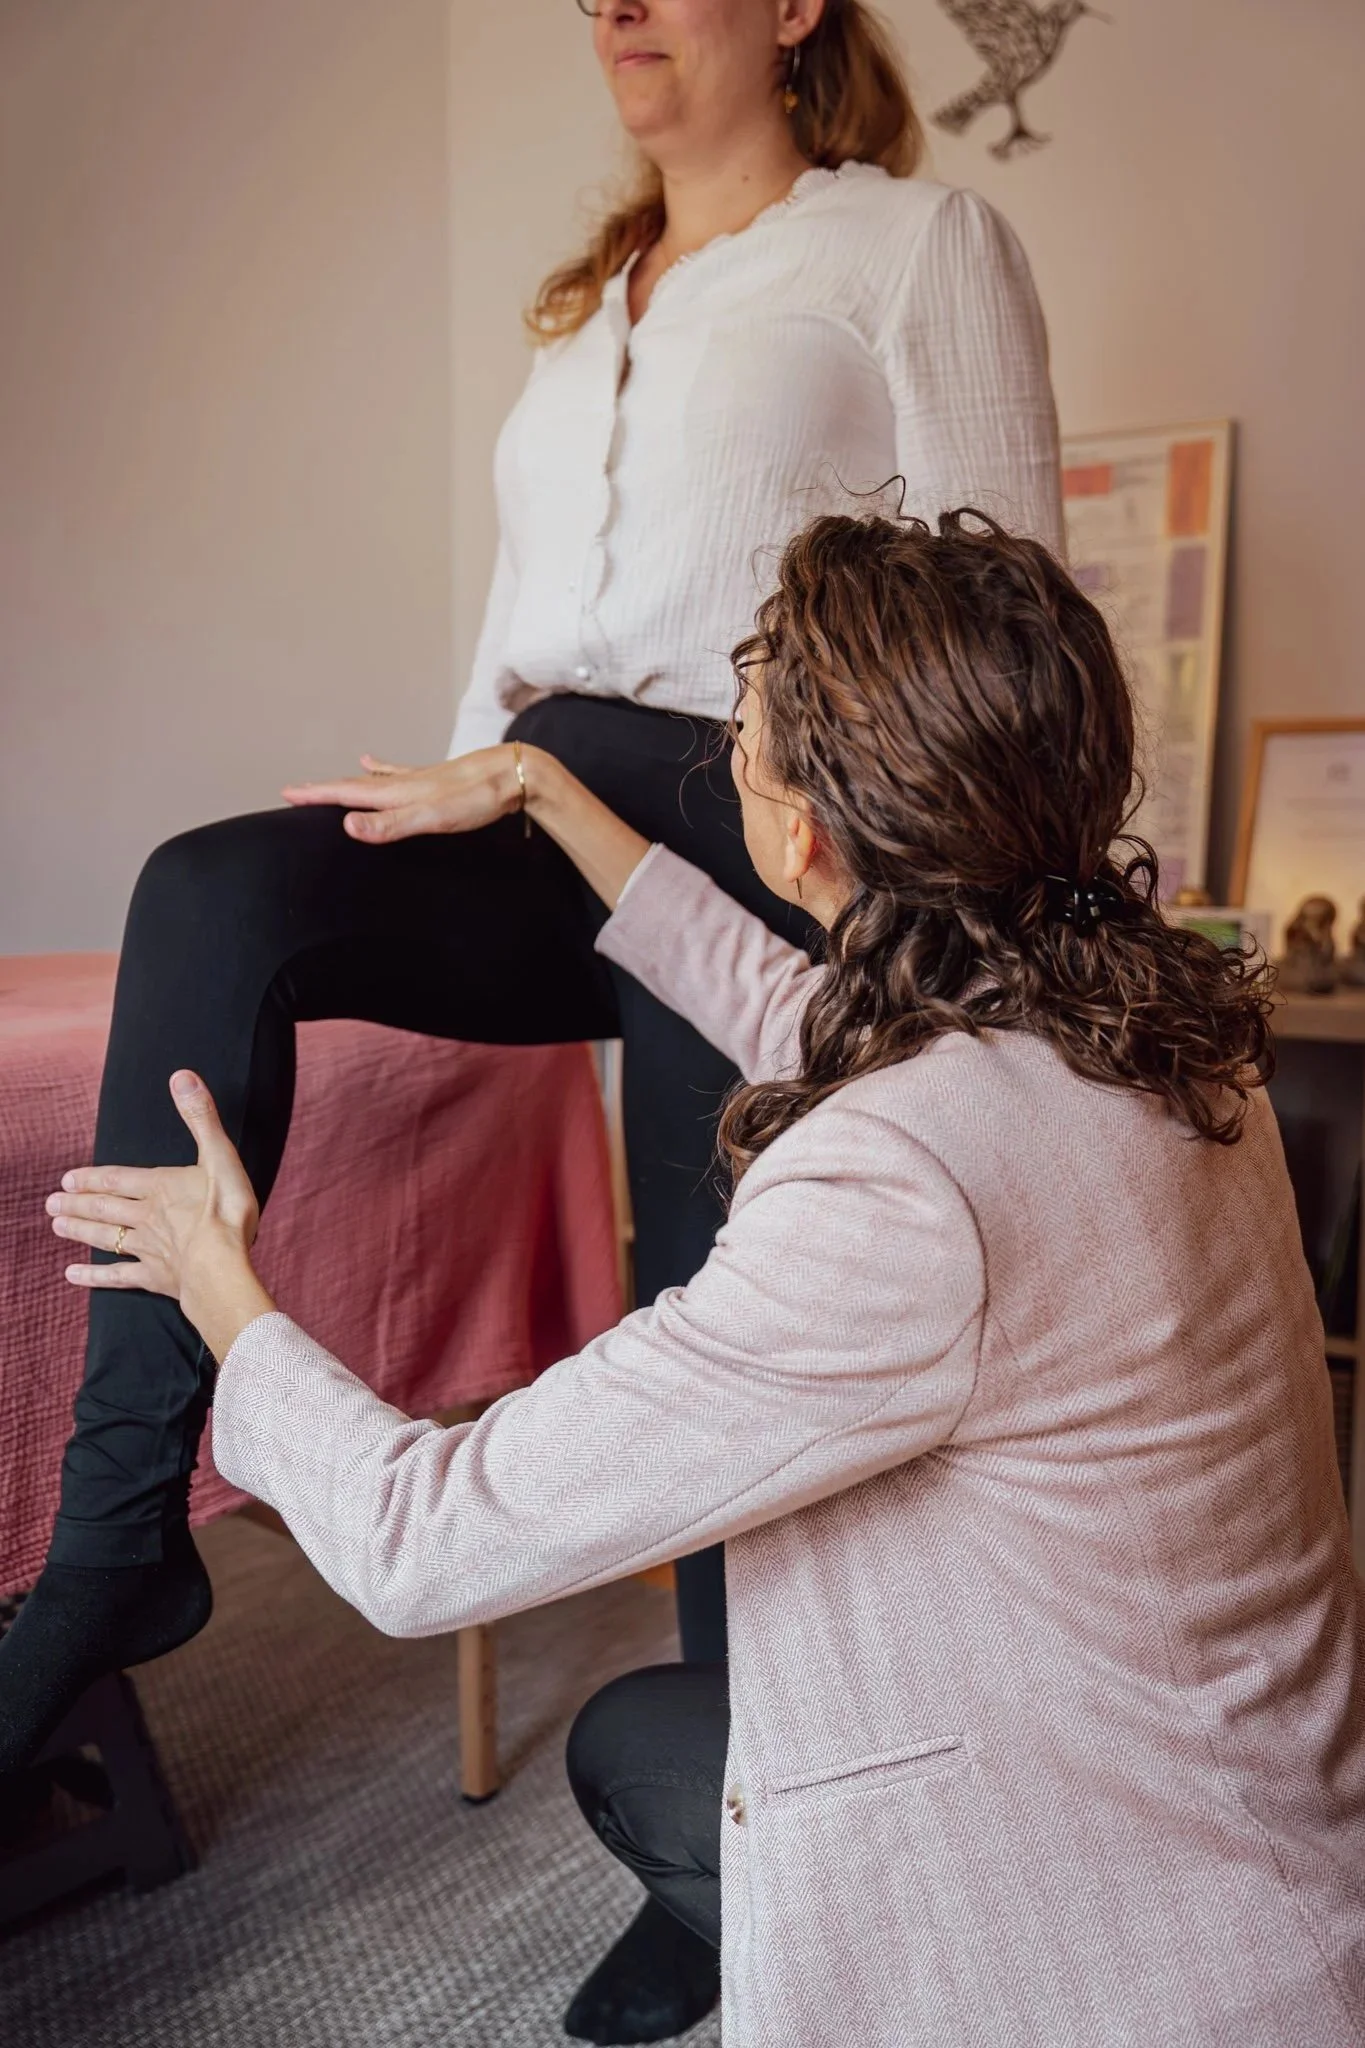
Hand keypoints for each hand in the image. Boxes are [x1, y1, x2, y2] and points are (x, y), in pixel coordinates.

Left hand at [47, 1073, 273, 1359]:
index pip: (118, 1179)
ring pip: (106, 1237)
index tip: (67, 1180)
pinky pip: (118, 1276)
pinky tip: (73, 1274)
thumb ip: (200, 1117)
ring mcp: (148, 1248)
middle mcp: (146, 1216)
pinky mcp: (154, 1277)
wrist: (223, 1265)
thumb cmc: (225, 1211)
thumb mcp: (219, 1156)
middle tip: (51, 1203)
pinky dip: (94, 1276)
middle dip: (78, 1205)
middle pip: (105, 1208)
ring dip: (80, 1231)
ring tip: (56, 1227)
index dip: (93, 1178)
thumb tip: (181, 1075)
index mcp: (160, 1187)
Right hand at [281, 748, 527, 843]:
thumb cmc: (479, 799)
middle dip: (323, 789)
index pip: (347, 794)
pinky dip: (380, 770)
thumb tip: (347, 826)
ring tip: (327, 781)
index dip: (316, 795)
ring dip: (347, 783)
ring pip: (374, 781)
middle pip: (354, 785)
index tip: (286, 793)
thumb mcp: (432, 817)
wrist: (515, 774)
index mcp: (398, 793)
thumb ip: (391, 824)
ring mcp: (420, 780)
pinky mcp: (437, 781)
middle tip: (294, 790)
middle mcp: (404, 783)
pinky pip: (398, 774)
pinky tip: (375, 763)